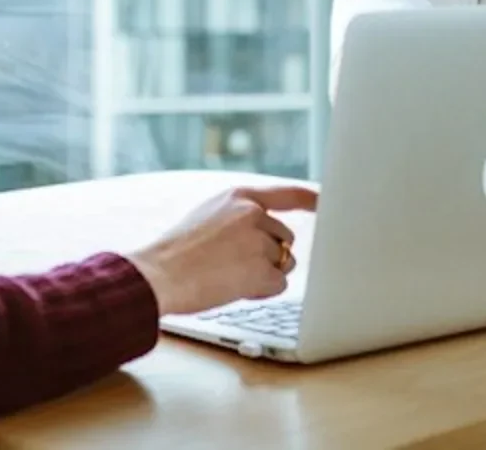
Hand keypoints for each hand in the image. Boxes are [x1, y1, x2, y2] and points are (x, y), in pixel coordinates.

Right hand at [126, 184, 318, 315]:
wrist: (159, 274)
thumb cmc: (175, 252)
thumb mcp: (207, 215)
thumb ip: (238, 217)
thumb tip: (268, 234)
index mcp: (239, 196)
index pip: (286, 193)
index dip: (310, 199)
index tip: (326, 202)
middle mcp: (253, 214)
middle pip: (285, 238)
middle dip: (270, 254)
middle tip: (235, 265)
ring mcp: (259, 241)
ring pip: (283, 262)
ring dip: (265, 274)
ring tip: (229, 276)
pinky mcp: (261, 269)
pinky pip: (278, 284)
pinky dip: (262, 291)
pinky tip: (235, 289)